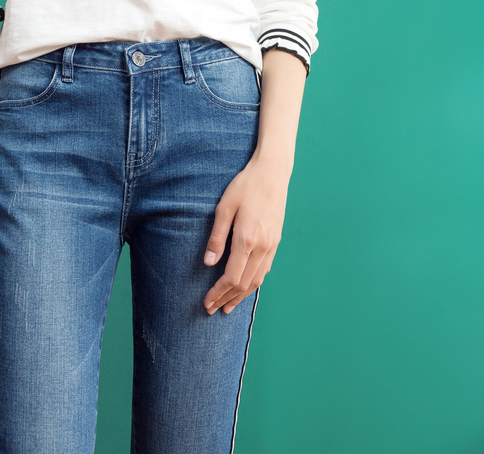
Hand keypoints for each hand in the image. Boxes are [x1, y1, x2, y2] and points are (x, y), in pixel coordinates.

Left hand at [202, 153, 289, 313]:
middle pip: (244, 285)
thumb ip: (217, 237)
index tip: (206, 301)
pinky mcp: (276, 241)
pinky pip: (265, 270)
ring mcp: (272, 246)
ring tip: (228, 306)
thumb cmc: (245, 186)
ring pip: (257, 281)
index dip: (218, 293)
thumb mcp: (224, 207)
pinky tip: (245, 287)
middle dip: (227, 299)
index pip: (232, 278)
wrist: (272, 173)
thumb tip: (207, 263)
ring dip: (241, 296)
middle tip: (212, 309)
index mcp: (247, 239)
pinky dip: (253, 283)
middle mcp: (262, 247)